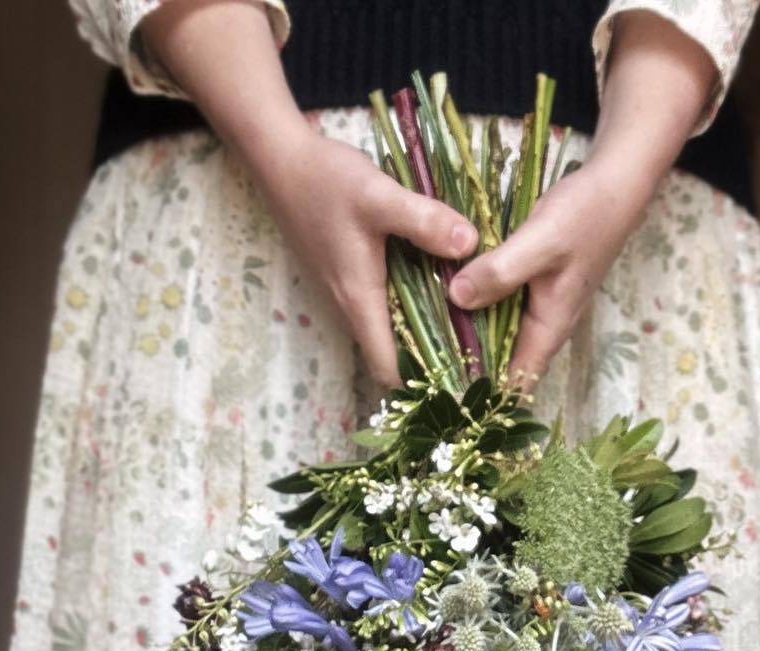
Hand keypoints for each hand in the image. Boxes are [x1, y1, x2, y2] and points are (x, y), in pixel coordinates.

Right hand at [254, 130, 477, 388]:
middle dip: (432, 359)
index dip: (424, 381)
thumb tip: (470, 245)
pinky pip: (383, 306)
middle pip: (393, 356)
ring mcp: (346, 293)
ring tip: (468, 318)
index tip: (462, 376)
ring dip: (423, 331)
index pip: (389, 369)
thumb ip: (424, 221)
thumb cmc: (325, 180)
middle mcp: (351, 307)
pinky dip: (410, 306)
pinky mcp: (347, 276)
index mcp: (360, 300)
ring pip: (389, 331)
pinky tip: (438, 283)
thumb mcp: (378, 195)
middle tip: (479, 349)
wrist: (281, 159)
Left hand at [447, 160, 651, 387]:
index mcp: (549, 328)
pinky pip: (499, 306)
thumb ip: (500, 272)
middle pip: (502, 361)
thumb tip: (456, 299)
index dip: (483, 393)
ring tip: (425, 332)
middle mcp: (544, 325)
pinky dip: (477, 305)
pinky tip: (448, 295)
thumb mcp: (540, 243)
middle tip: (422, 360)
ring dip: (468, 333)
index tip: (443, 393)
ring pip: (498, 332)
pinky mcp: (532, 285)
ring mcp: (539, 305)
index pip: (516, 382)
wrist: (614, 185)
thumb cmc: (583, 216)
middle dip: (467, 365)